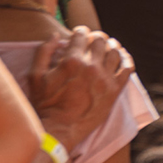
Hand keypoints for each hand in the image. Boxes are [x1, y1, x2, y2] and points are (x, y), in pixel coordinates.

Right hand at [27, 27, 132, 148]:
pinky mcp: (115, 91)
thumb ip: (43, 52)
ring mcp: (105, 79)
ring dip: (111, 46)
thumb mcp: (35, 76)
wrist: (59, 130)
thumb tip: (54, 36)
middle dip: (96, 38)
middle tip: (94, 41)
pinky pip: (127, 68)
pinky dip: (126, 59)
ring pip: (115, 51)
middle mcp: (91, 67)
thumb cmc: (44, 104)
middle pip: (101, 40)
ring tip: (108, 47)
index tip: (80, 34)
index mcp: (71, 61)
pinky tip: (122, 58)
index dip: (81, 32)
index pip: (82, 35)